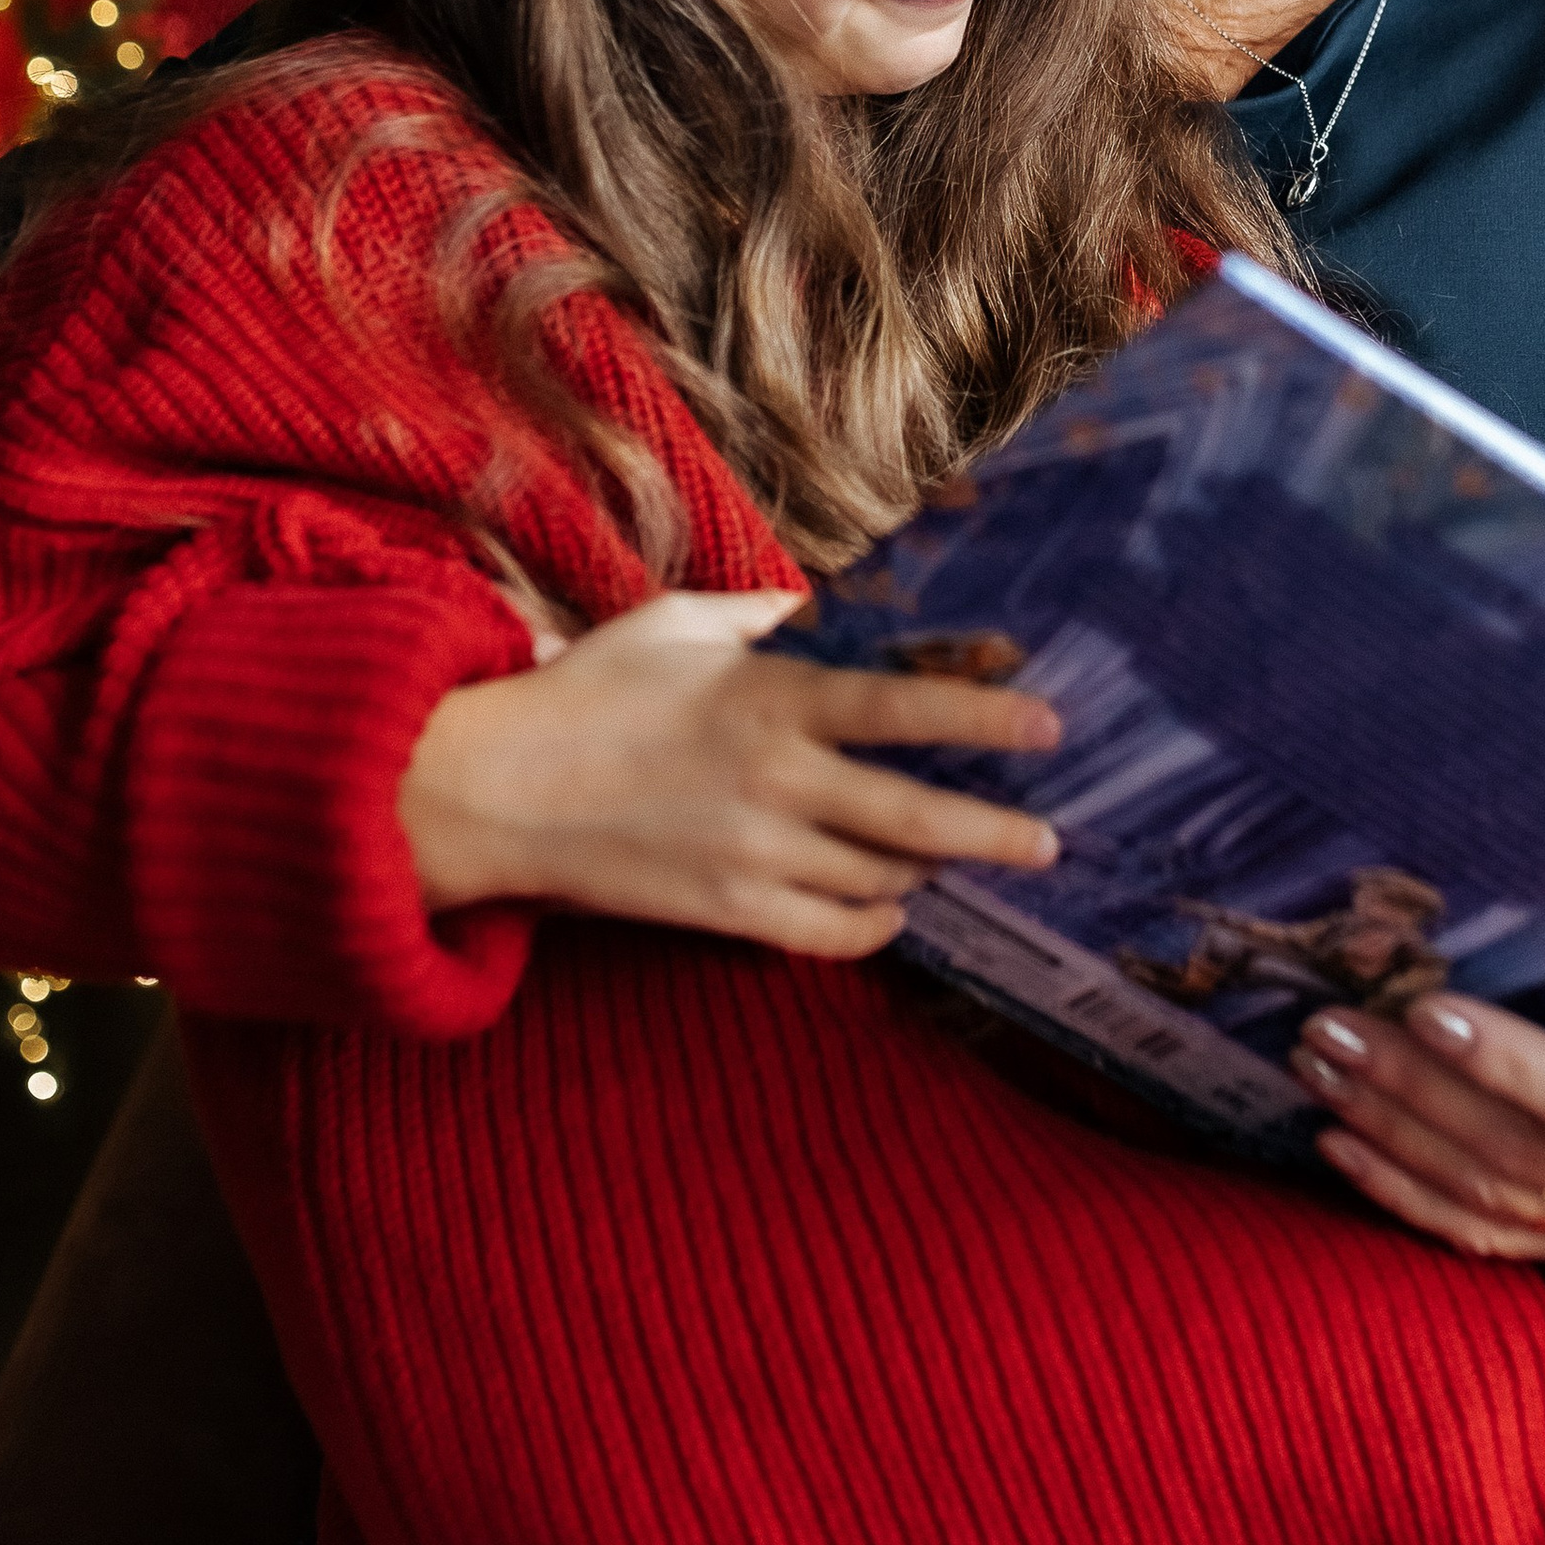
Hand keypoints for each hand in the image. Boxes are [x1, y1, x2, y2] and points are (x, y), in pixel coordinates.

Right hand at [398, 587, 1061, 958]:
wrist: (497, 790)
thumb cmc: (584, 692)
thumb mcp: (672, 623)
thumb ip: (754, 615)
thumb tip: (807, 609)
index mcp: (771, 698)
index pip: (903, 707)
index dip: (983, 716)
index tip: (1048, 724)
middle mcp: (777, 779)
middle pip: (917, 816)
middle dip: (995, 832)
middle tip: (1046, 841)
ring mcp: (755, 853)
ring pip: (880, 878)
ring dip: (927, 873)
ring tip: (953, 863)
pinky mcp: (727, 912)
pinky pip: (830, 934)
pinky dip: (873, 928)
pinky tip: (890, 914)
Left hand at [1290, 966, 1544, 1263]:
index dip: (1515, 1067)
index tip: (1431, 1008)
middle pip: (1520, 1155)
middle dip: (1416, 1091)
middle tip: (1332, 1026)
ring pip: (1489, 1200)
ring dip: (1391, 1136)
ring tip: (1317, 1067)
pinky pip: (1488, 1237)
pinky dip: (1405, 1197)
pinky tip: (1340, 1149)